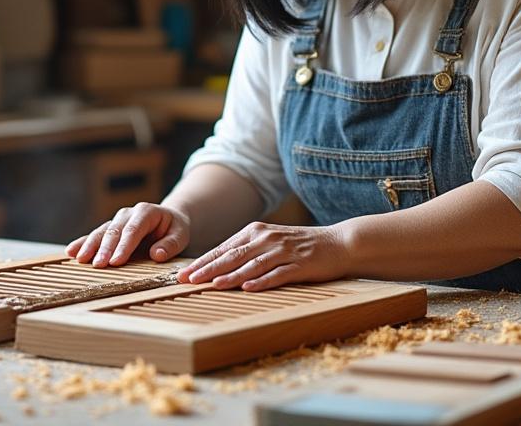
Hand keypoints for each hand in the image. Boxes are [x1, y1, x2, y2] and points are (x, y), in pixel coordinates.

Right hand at [66, 202, 189, 267]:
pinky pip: (95, 235)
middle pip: (114, 231)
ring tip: (81, 259)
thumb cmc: (174, 229)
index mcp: (146, 212)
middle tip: (98, 264)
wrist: (167, 219)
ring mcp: (117, 220)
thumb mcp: (181, 235)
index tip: (116, 261)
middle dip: (105, 248)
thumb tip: (156, 254)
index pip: (133, 230)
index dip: (124, 245)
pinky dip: (83, 243)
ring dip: (90, 245)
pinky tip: (72, 251)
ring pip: (101, 232)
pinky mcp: (110, 228)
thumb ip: (171, 244)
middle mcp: (128, 213)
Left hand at [177, 222, 349, 291]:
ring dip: (231, 276)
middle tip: (188, 280)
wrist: (338, 243)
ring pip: (252, 264)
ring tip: (213, 285)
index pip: (223, 248)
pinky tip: (250, 288)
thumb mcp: (270, 242)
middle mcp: (267, 238)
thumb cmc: (300, 246)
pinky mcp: (300, 264)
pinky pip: (278, 274)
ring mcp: (284, 251)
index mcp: (256, 232)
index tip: (183, 274)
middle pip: (232, 256)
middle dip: (208, 269)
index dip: (202, 262)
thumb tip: (217, 268)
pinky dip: (263, 281)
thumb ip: (246, 251)